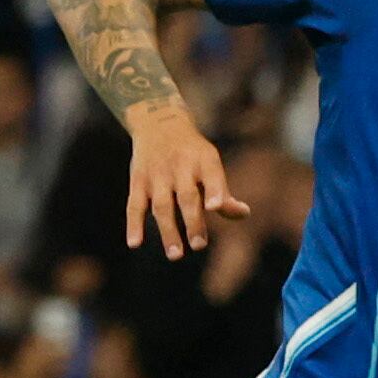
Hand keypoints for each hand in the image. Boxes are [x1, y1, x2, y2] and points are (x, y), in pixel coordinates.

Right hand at [123, 110, 244, 259]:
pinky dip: (133, 224)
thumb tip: (243, 214)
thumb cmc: (192, 153)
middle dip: (193, 221)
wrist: (158, 122)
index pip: (211, 176)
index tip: (216, 207)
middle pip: (187, 196)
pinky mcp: (138, 181)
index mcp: (203, 160)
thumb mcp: (209, 163)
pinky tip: (134, 243)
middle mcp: (180, 166)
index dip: (215, 191)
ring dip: (168, 231)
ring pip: (162, 205)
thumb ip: (223, 192)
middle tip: (199, 245)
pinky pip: (134, 205)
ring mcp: (157, 174)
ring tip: (176, 255)